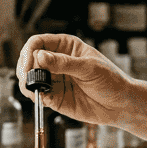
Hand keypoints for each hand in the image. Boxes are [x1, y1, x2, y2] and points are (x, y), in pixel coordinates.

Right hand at [16, 34, 132, 126]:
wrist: (120, 105)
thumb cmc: (111, 80)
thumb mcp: (88, 68)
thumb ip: (64, 63)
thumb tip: (40, 56)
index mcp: (65, 46)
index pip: (38, 42)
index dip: (29, 52)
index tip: (29, 64)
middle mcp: (56, 61)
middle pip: (29, 60)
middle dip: (26, 69)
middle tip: (30, 79)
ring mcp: (54, 79)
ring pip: (30, 78)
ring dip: (27, 84)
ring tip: (35, 90)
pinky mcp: (54, 97)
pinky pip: (37, 95)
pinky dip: (35, 96)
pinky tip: (42, 98)